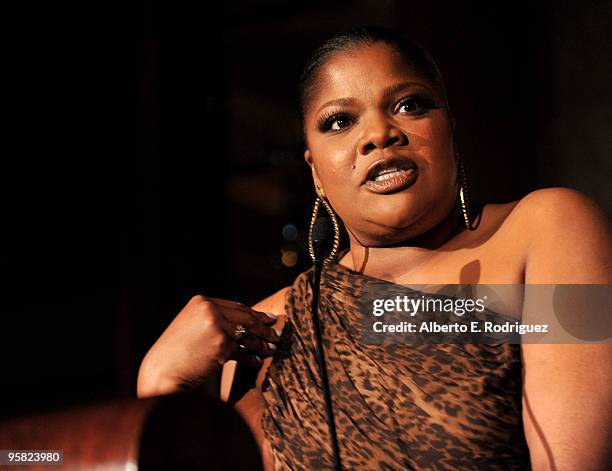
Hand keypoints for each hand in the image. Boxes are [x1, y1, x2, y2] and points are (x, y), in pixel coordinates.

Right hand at [137, 295, 280, 397]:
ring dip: (262, 343)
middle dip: (264, 326)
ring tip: (272, 348)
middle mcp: (209, 309)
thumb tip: (241, 326)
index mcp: (201, 302)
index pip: (236, 306)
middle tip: (277, 333)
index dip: (254, 313)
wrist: (161, 372)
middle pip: (245, 317)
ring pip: (247, 334)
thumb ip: (212, 321)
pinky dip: (251, 357)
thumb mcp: (190, 328)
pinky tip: (257, 361)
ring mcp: (216, 326)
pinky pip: (242, 351)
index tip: (268, 318)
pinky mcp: (220, 344)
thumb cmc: (175, 354)